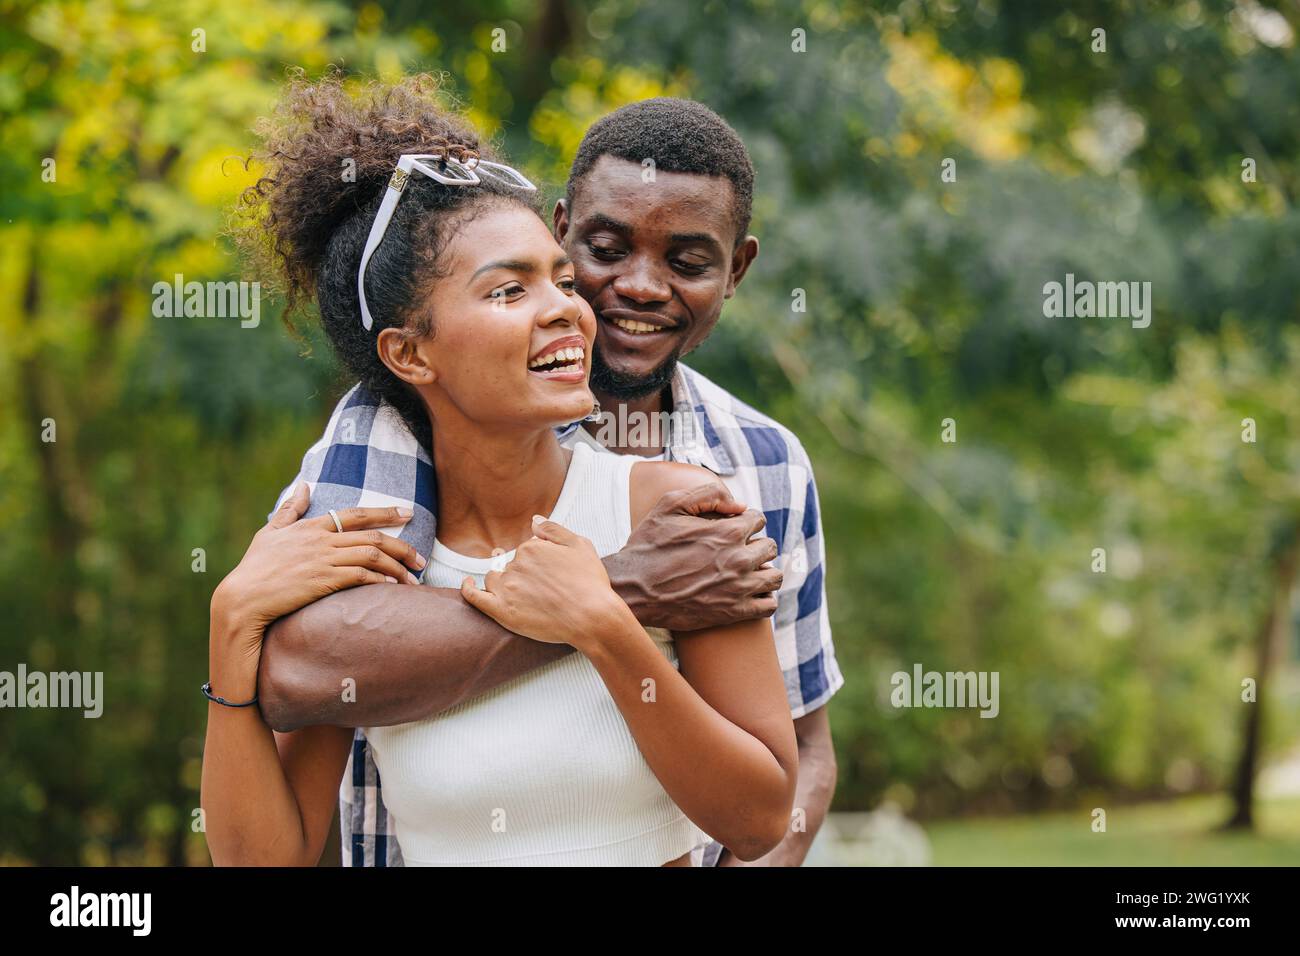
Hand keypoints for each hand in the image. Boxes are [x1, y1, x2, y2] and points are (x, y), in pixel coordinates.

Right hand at [212, 484, 425, 641]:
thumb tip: (304, 484)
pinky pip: (361, 576)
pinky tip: (393, 587)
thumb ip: (290, 510)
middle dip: (402, 546)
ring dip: (397, 567)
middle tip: (422, 559)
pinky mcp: (323, 581)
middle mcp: (321, 540)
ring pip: (372, 555)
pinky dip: (381, 580)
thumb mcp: (270, 533)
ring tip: (413, 579)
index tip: (408, 513)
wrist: (242, 599)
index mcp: (311, 527)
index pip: (356, 514)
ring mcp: (323, 560)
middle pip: (372, 536)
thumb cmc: (254, 568)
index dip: (385, 512)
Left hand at [460, 515, 636, 650]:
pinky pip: (475, 598)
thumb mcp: (580, 545)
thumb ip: (554, 529)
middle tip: (542, 586)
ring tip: (519, 591)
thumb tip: (533, 519)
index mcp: (532, 547)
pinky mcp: (502, 611)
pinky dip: (468, 590)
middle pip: (510, 564)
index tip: (549, 572)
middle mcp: (516, 565)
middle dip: (523, 572)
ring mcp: (507, 588)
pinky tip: (467, 585)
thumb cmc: (590, 582)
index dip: (539, 561)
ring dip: (502, 580)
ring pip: (494, 578)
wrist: (593, 617)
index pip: (526, 549)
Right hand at [606, 485, 782, 630]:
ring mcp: (738, 588)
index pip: (758, 519)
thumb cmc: (648, 546)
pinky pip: (768, 606)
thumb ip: (709, 495)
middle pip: (770, 547)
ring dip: (764, 572)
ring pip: (774, 577)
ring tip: (747, 573)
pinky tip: (749, 594)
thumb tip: (739, 505)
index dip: (746, 521)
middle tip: (739, 551)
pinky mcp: (733, 612)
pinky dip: (764, 599)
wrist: (633, 589)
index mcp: (728, 531)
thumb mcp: (670, 505)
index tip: (734, 529)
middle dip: (757, 545)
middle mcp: (739, 559)